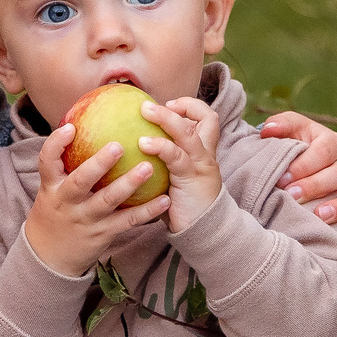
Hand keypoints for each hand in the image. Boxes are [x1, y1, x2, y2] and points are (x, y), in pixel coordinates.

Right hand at [23, 123, 170, 276]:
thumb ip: (65, 163)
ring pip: (107, 201)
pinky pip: (127, 221)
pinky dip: (147, 211)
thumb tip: (82, 123)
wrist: (50, 256)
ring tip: (147, 167)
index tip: (70, 128)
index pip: (46, 161)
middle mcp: (66, 201)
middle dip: (98, 164)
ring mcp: (85, 219)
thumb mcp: (52, 188)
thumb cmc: (57, 211)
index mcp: (52, 186)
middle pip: (80, 181)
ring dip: (128, 184)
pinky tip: (164, 199)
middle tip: (118, 146)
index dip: (56, 144)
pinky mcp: (103, 234)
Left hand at [138, 97, 223, 232]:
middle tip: (150, 105)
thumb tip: (129, 147)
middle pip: (207, 117)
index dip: (190, 107)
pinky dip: (159, 145)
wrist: (202, 232)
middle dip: (183, 105)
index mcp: (203, 152)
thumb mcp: (173, 178)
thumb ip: (161, 162)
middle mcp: (206, 154)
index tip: (169, 106)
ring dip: (166, 118)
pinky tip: (142, 143)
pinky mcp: (191, 178)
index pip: (207, 118)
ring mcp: (201, 164)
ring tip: (145, 111)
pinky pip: (175, 156)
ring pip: (188, 132)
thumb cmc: (181, 206)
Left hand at [257, 111, 336, 235]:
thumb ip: (280, 125)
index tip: (282, 178)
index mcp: (333, 142)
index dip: (305, 164)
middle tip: (292, 196)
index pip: (325, 150)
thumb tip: (269, 130)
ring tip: (318, 215)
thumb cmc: (294, 150)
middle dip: (315, 186)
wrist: (299, 172)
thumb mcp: (289, 132)